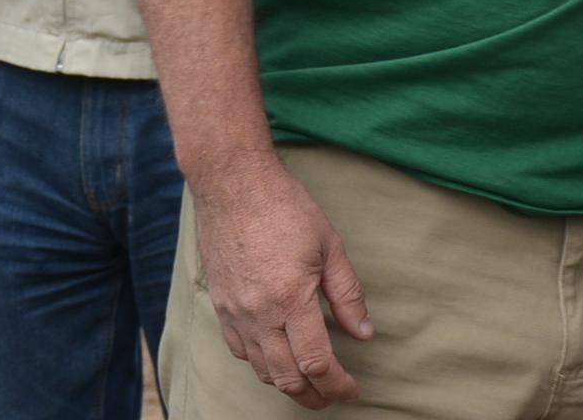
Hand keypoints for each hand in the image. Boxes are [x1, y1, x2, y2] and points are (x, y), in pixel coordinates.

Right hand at [193, 159, 374, 409]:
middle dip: (314, 396)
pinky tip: (277, 357)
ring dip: (287, 384)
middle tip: (333, 397)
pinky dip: (261, 364)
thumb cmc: (285, 208)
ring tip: (309, 385)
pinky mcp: (220, 306)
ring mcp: (235, 312)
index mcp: (290, 298)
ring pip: (261, 370)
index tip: (352, 390)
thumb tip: (363, 333)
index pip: (316, 362)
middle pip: (287, 378)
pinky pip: (240, 351)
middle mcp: (258, 313)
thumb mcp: (329, 245)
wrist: (233, 185)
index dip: (337, 384)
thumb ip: (347, 294)